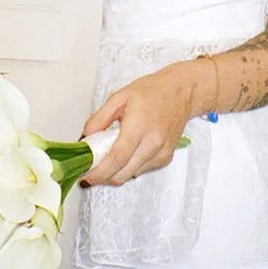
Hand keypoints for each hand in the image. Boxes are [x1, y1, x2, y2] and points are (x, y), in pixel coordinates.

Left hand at [78, 61, 210, 185]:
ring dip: (115, 172)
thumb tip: (85, 139)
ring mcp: (161, 153)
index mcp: (139, 126)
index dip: (98, 172)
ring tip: (108, 156)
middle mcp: (153, 143)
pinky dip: (129, 167)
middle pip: (122, 174)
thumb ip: (99, 119)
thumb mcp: (119, 97)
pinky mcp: (166, 158)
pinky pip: (141, 170)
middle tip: (91, 169)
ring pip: (131, 175)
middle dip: (103, 177)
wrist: (182, 93)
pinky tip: (127, 152)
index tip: (85, 175)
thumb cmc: (151, 91)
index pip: (116, 158)